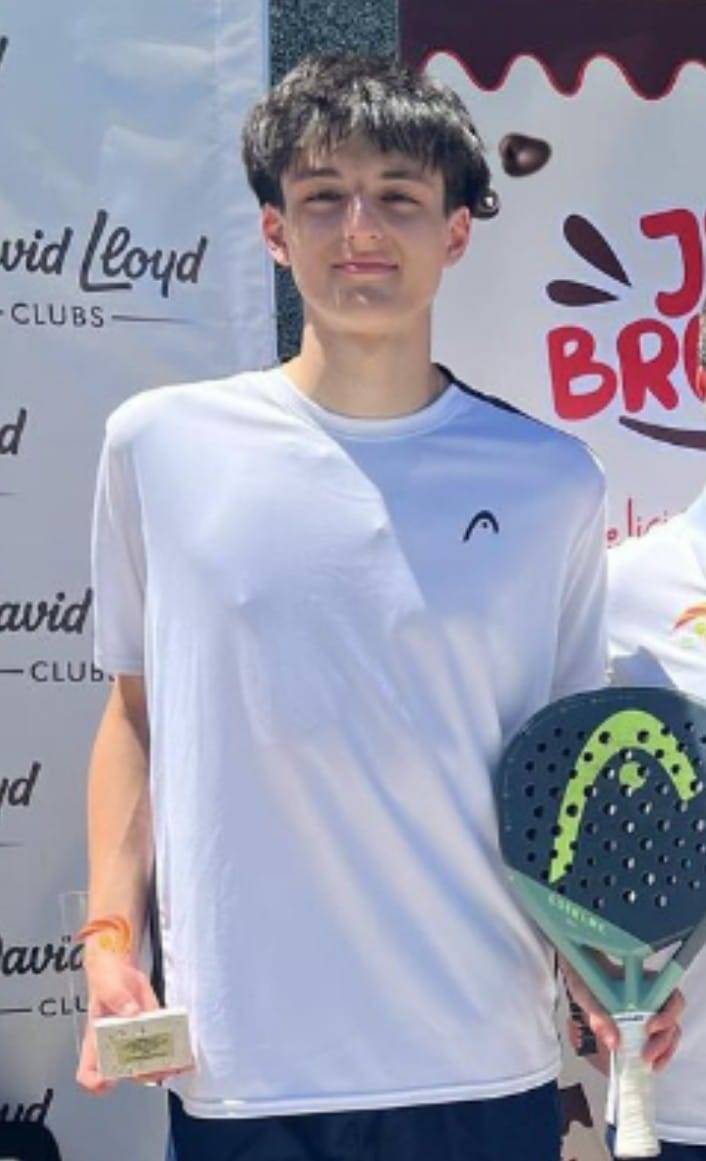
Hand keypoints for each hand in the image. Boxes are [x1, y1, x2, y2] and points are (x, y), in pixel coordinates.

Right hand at [77, 953, 189, 1092]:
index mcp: (97, 1040)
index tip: (110, 1079)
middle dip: (145, 1073)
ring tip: (179, 1063)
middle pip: (127, 1072)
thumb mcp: (106, 985)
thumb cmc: (105, 980)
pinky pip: (163, 1046)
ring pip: (149, 1064)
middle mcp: (116, 1045)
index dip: (97, 1081)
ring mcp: (135, 1040)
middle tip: (158, 1067)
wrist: (119, 968)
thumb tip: (131, 1012)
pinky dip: (175, 1051)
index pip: (89, 1072)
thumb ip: (116, 998)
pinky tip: (187, 1053)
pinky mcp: (152, 1029)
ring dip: (165, 1067)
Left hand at [559, 957, 683, 1070]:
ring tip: (650, 1064)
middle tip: (646, 1055)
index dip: (668, 1015)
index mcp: (646, 983)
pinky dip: (659, 1053)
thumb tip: (614, 1043)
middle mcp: (654, 996)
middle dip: (663, 1040)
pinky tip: (650, 1065)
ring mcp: (651, 1010)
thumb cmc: (585, 978)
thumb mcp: (587, 993)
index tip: (650, 1028)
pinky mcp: (643, 1024)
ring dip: (663, 1050)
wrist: (580, 973)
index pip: (672, 998)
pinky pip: (659, 1039)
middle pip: (673, 1019)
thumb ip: (599, 1014)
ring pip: (670, 1031)